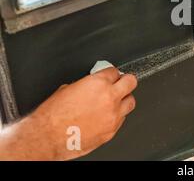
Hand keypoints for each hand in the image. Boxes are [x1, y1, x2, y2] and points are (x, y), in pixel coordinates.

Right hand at [0, 67, 137, 160]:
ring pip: (131, 102)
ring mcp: (113, 115)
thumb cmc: (52, 116)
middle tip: (120, 84)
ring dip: (124, 100)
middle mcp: (109, 98)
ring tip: (115, 101)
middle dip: (125, 81)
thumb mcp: (67, 89)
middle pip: (131, 82)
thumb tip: (89, 86)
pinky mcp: (112, 131)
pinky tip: (107, 116)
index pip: (114, 71)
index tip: (109, 76)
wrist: (47, 138)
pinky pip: (122, 119)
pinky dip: (117, 116)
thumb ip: (85, 85)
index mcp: (98, 83)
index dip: (111, 73)